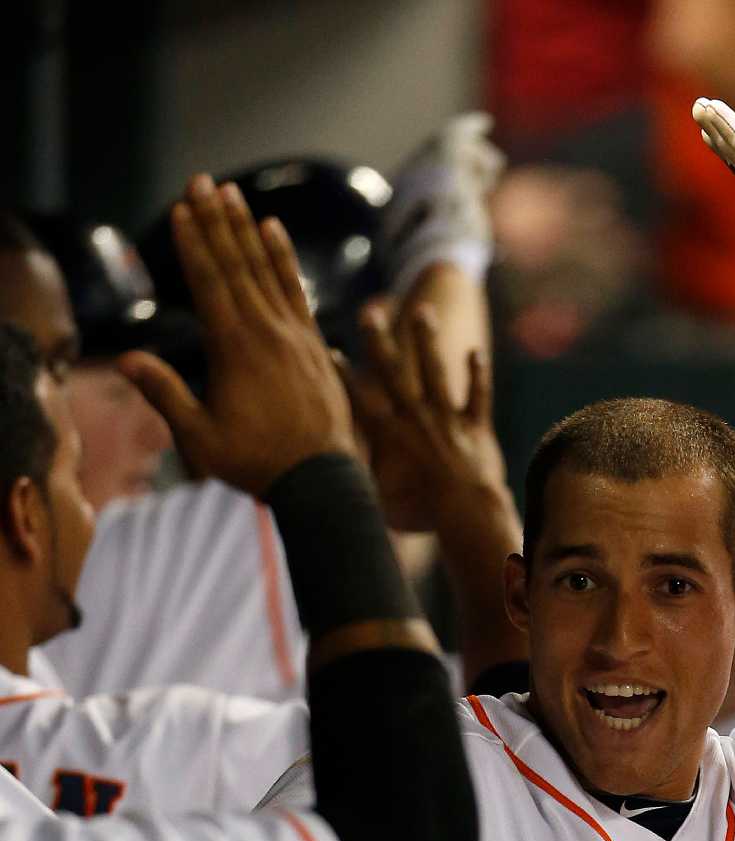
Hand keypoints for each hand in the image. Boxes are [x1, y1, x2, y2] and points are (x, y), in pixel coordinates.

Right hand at [118, 173, 356, 496]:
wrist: (323, 482)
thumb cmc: (257, 465)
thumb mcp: (202, 439)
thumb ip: (166, 396)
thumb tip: (127, 360)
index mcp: (233, 349)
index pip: (209, 282)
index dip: (194, 243)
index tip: (182, 208)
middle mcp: (265, 331)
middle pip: (236, 264)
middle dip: (216, 220)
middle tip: (202, 180)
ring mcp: (294, 334)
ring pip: (266, 269)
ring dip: (246, 228)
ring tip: (231, 192)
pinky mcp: (314, 343)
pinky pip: (296, 289)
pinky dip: (283, 258)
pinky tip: (273, 229)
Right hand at [348, 303, 511, 534]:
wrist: (467, 511)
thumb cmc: (421, 513)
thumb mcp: (380, 501)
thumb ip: (363, 482)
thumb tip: (339, 479)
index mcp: (389, 435)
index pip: (359, 398)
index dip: (343, 375)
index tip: (330, 351)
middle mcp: (416, 417)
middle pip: (394, 372)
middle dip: (380, 341)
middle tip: (370, 314)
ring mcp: (447, 418)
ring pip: (435, 371)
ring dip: (428, 340)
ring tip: (423, 311)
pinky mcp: (476, 427)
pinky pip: (477, 396)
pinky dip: (477, 375)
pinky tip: (477, 353)